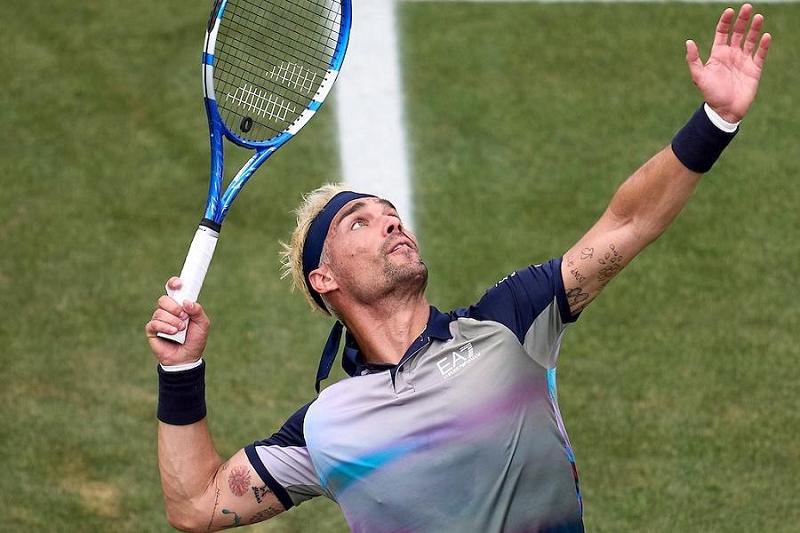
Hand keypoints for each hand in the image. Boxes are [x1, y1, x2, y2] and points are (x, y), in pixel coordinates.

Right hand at [145, 277, 209, 365]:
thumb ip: (197, 311)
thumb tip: (186, 302)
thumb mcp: (202, 324)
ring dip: (172, 320)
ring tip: (180, 329)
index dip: (173, 284)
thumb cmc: (195, 340)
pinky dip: (165, 327)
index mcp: (180, 306)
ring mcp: (159, 320)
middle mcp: (168, 312)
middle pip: (163, 299)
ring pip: (159, 312)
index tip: (179, 284)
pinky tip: (173, 332)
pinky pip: (154, 323)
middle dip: (174, 307)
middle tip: (183, 316)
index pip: (173, 290)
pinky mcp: (152, 331)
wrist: (187, 358)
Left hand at [685, 3, 771, 122]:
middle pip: (738, 33)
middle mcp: (731, 55)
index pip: (722, 33)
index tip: (729, 11)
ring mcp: (744, 61)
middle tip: (747, 7)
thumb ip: (693, 60)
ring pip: (751, 40)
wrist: (724, 111)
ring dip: (755, 29)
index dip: (725, 21)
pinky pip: (760, 54)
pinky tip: (766, 36)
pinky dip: (763, 45)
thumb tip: (688, 42)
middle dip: (742, 20)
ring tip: (758, 17)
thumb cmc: (710, 94)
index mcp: (718, 54)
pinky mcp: (754, 69)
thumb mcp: (699, 77)